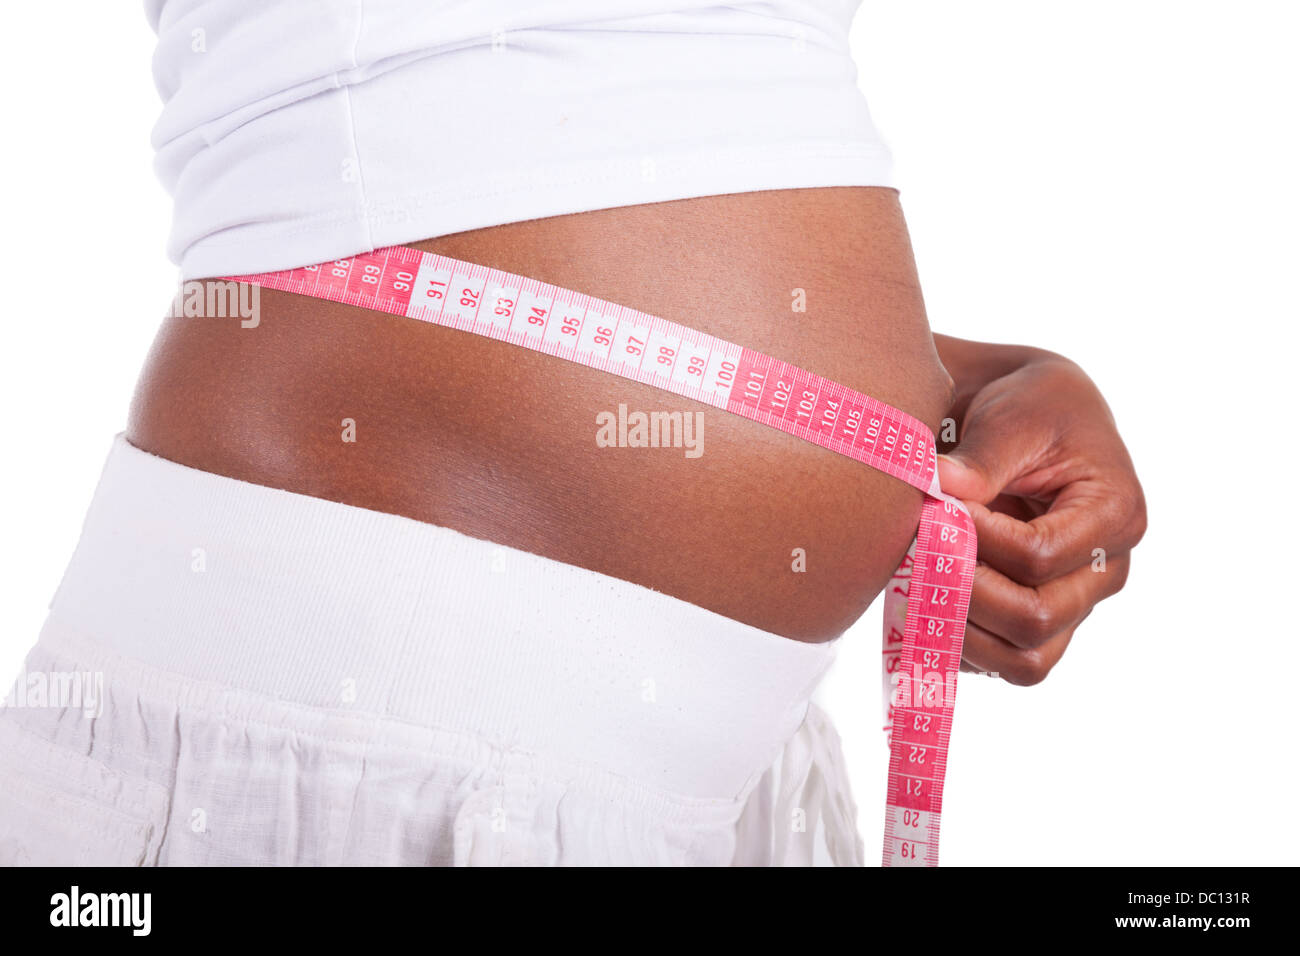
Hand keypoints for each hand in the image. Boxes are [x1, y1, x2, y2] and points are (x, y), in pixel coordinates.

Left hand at [932, 338, 1145, 684]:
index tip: (938, 508)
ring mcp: (1073, 605)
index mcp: (1115, 514)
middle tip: (916, 553)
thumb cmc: (1030, 409)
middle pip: (1035, 621)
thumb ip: (982, 456)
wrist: (1026, 422)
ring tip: (916, 582)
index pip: (1038, 556)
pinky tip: (924, 600)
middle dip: (962, 591)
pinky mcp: (1038, 623)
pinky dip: (957, 644)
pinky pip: (1001, 664)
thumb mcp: (1013, 415)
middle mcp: (1104, 571)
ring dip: (958, 631)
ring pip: (1023, 662)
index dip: (976, 540)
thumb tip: (941, 487)